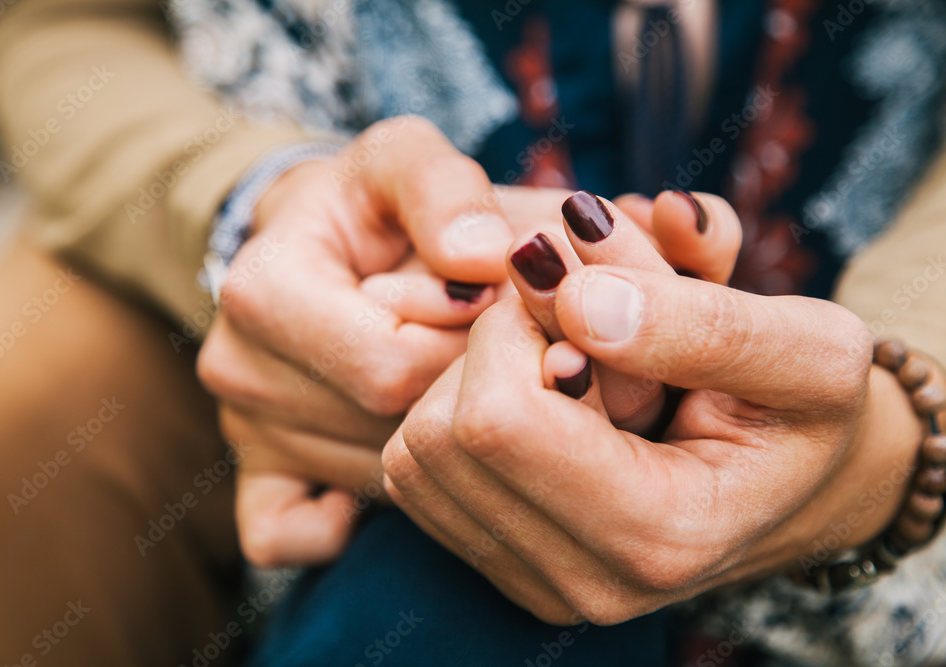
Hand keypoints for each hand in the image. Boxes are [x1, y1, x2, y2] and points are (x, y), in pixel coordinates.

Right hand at [198, 116, 513, 565]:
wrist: (313, 243)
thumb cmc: (368, 205)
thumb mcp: (403, 161)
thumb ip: (445, 190)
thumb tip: (485, 258)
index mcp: (261, 289)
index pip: (392, 361)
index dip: (463, 338)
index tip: (481, 301)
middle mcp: (234, 367)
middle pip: (385, 421)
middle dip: (453, 383)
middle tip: (474, 339)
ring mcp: (240, 429)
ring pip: (373, 473)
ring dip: (430, 430)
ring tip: (441, 371)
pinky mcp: (252, 473)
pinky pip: (291, 534)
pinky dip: (348, 517)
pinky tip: (393, 464)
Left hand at [383, 238, 923, 624]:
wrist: (792, 484)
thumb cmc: (804, 411)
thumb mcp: (808, 348)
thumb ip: (703, 322)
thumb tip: (573, 301)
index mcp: (657, 535)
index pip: (498, 417)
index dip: (519, 326)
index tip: (580, 291)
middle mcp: (582, 581)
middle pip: (443, 434)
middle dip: (491, 347)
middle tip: (568, 322)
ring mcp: (531, 581)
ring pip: (413, 452)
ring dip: (469, 379)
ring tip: (559, 361)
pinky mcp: (498, 562)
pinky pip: (414, 472)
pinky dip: (453, 411)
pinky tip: (531, 395)